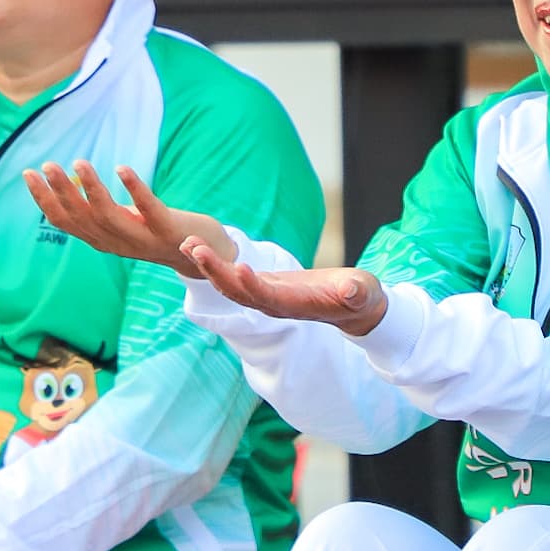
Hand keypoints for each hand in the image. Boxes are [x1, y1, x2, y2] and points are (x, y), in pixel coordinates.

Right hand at [24, 161, 227, 279]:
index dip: (44, 200)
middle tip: (46, 165)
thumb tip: (75, 188)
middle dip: (61, 192)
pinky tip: (121, 168)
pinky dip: (134, 190)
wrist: (207, 256)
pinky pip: (148, 210)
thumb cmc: (161, 233)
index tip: (28, 173)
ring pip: (108, 216)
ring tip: (78, 162)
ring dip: (91, 189)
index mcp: (103, 240)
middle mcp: (118, 243)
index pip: (65, 222)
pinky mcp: (168, 230)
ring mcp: (143, 239)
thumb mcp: (126, 224)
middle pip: (82, 218)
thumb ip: (103, 212)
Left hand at [186, 228, 386, 338]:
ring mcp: (264, 295)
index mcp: (294, 305)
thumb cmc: (360, 297)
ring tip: (187, 243)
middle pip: (237, 290)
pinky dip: (213, 262)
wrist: (352, 307)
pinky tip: (195, 246)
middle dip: (215, 270)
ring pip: (229, 284)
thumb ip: (357, 293)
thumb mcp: (363, 293)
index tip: (239, 267)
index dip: (253, 285)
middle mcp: (272, 304)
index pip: (267, 297)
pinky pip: (231, 276)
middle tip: (194, 247)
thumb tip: (353, 291)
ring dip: (207, 265)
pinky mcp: (262, 285)